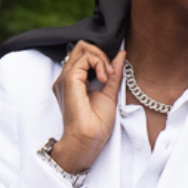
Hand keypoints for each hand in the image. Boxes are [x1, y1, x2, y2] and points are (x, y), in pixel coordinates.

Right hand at [50, 41, 125, 175]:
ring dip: (101, 58)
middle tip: (110, 73)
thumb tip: (121, 55)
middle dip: (100, 54)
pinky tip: (104, 78)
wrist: (88, 140)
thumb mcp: (109, 93)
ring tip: (107, 77)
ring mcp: (66, 77)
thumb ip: (113, 73)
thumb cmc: (96, 125)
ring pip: (83, 48)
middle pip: (81, 47)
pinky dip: (99, 63)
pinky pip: (85, 57)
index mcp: (74, 82)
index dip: (100, 58)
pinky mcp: (69, 79)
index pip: (84, 56)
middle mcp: (67, 78)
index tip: (111, 74)